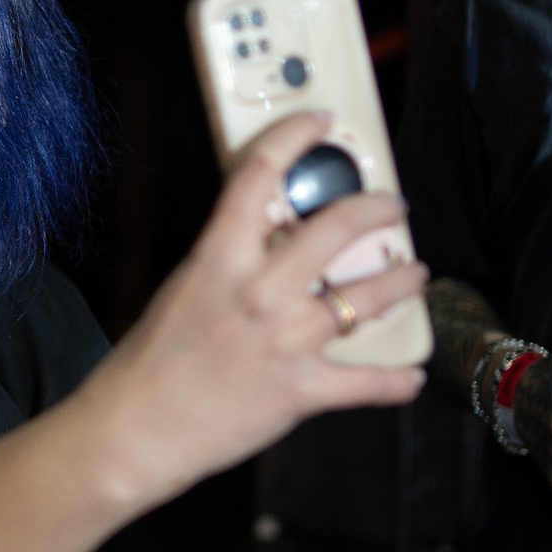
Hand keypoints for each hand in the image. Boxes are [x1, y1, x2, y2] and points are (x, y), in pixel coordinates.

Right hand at [86, 111, 428, 510]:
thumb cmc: (149, 362)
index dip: (293, 136)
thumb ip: (229, 262)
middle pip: (337, 226)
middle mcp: (259, 292)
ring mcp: (286, 340)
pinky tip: (412, 375)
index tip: (317, 122)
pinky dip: (396, 380)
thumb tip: (270, 243)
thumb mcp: (185, 288)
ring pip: (367, 296)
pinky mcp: (302, 390)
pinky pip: (368, 381)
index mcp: (219, 258)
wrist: (135, 430)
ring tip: (416, 273)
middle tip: (391, 206)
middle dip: (377, 208)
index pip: (259, 175)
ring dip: (403, 281)